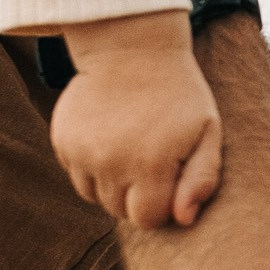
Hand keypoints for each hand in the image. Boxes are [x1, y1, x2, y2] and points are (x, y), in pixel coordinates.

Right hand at [50, 12, 222, 228]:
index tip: (170, 178)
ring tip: (130, 149)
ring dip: (112, 184)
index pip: (148, 218)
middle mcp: (111, 162)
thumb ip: (203, 178)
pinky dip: (92, 167)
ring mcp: (82, 152)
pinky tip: (109, 138)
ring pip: (95, 197)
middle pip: (119, 211)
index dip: (162, 205)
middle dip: (137, 196)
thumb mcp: (207, 131)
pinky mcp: (62, 141)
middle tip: (150, 160)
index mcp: (151, 163)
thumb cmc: (179, 95)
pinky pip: (76, 175)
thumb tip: (185, 219)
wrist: (132, 49)